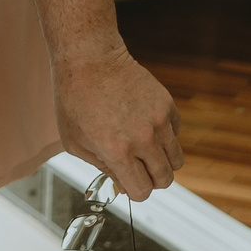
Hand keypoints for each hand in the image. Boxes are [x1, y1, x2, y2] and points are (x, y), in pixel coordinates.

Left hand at [54, 47, 182, 199]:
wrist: (89, 59)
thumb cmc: (74, 99)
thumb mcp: (75, 142)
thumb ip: (101, 167)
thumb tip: (122, 182)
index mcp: (117, 151)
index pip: (141, 191)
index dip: (134, 191)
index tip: (128, 182)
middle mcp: (143, 138)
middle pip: (164, 179)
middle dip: (152, 181)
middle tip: (138, 169)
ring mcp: (158, 120)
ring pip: (176, 159)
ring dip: (162, 161)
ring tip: (144, 150)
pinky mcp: (166, 104)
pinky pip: (176, 133)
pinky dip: (165, 136)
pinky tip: (145, 125)